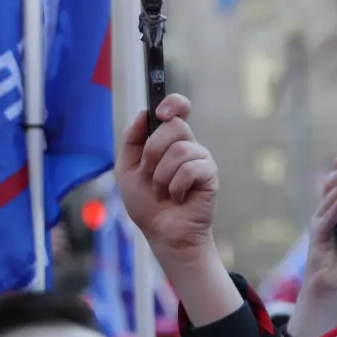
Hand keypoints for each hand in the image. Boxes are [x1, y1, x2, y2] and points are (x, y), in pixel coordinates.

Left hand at [117, 95, 218, 261]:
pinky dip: (176, 186)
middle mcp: (187, 145)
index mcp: (168, 140)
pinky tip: (178, 197)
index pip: (178, 108)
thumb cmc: (146, 204)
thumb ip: (132, 139)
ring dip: (161, 176)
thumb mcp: (126, 169)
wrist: (161, 233)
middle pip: (175, 126)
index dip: (173, 103)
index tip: (160, 114)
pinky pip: (190, 169)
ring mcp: (200, 159)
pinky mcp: (209, 175)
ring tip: (162, 191)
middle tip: (149, 173)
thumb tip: (145, 113)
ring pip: (179, 150)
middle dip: (153, 152)